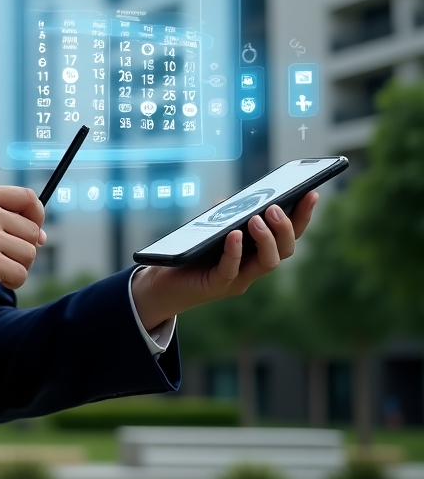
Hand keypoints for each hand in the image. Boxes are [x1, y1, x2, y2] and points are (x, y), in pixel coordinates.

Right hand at [0, 185, 45, 304]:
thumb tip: (41, 235)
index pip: (29, 197)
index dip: (37, 216)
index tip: (31, 231)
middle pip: (32, 231)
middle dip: (23, 248)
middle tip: (1, 257)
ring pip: (29, 254)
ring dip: (16, 266)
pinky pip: (20, 274)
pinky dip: (11, 281)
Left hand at [131, 191, 319, 330]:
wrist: (165, 283)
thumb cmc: (192, 253)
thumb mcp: (211, 229)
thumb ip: (225, 215)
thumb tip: (234, 202)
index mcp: (257, 252)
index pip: (288, 235)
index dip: (303, 216)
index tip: (312, 193)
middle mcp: (254, 267)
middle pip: (285, 250)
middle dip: (285, 228)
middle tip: (275, 209)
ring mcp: (238, 279)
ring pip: (267, 263)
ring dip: (266, 240)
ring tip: (257, 220)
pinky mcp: (217, 285)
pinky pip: (231, 270)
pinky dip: (234, 252)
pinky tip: (233, 235)